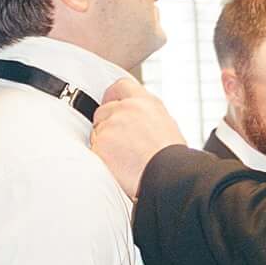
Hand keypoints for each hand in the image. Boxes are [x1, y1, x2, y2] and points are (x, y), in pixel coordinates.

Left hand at [91, 72, 159, 192]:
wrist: (166, 177)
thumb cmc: (172, 159)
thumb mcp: (167, 125)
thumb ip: (148, 116)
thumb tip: (141, 119)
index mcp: (145, 102)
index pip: (121, 87)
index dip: (112, 96)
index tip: (109, 103)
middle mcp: (126, 109)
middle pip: (103, 111)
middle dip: (106, 126)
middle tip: (119, 144)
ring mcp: (111, 126)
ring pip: (97, 132)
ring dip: (105, 144)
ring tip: (124, 160)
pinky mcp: (100, 145)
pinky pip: (94, 150)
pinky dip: (102, 159)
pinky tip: (118, 167)